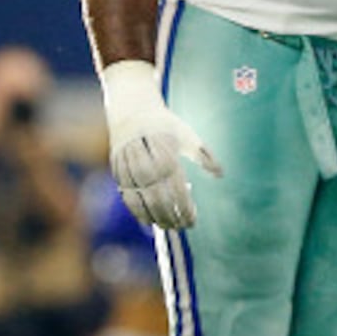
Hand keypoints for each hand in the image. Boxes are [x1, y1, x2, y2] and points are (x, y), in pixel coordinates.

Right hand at [99, 60, 220, 230]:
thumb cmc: (164, 123)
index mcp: (163, 150)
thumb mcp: (186, 133)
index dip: (184, 206)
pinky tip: (148, 220)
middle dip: (170, 215)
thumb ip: (203, 155)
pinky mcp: (116, 168)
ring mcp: (127, 164)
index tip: (193, 219)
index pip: (175, 187)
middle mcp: (143, 159)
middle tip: (182, 227)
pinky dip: (136, 210)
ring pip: (139, 197)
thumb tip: (220, 174)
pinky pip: (126, 194)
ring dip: (153, 216)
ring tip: (167, 227)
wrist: (130, 107)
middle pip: (156, 196)